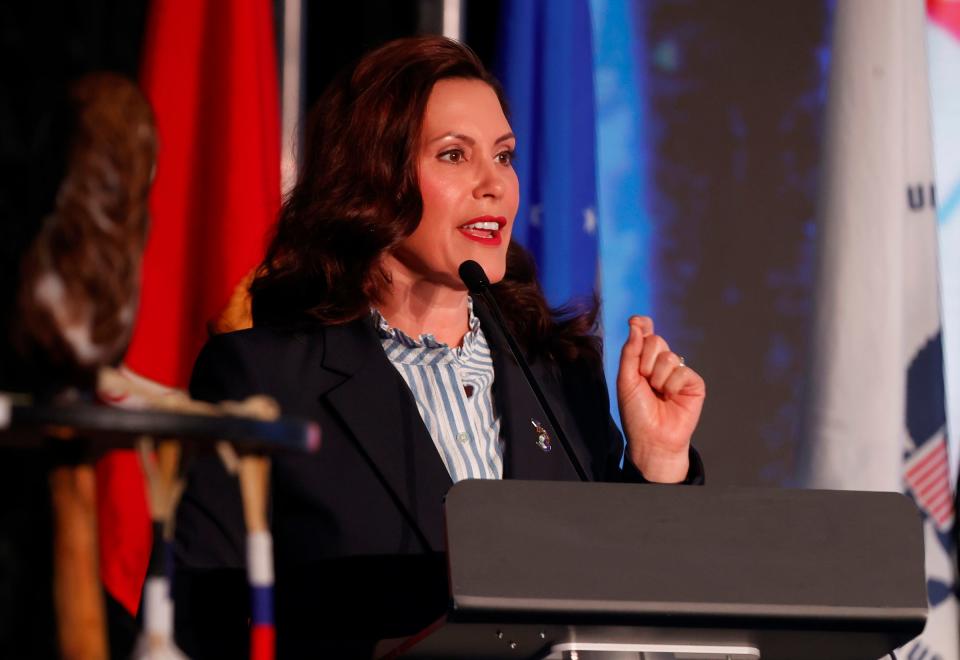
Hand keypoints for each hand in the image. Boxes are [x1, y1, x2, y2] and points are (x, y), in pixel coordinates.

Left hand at [617, 315, 704, 481]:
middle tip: (644, 380)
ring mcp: (678, 372)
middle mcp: (661, 364)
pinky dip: (672, 386)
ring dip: (657, 378)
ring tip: (657, 394)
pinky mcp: (694, 383)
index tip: (636, 321)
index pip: (645, 334)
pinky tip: (671, 398)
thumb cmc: (636, 413)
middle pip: (656, 341)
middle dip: (645, 361)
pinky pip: (682, 371)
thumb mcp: (626, 380)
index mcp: (643, 361)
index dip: (642, 325)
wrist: (652, 439)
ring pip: (669, 356)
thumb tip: (637, 324)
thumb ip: (630, 352)